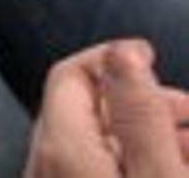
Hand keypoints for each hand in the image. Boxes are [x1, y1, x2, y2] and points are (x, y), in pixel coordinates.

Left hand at [25, 39, 188, 177]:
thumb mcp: (158, 176)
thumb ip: (140, 113)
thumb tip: (123, 52)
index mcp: (59, 147)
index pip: (69, 75)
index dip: (112, 57)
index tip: (147, 53)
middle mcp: (43, 168)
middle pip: (85, 112)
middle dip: (139, 103)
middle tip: (185, 109)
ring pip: (95, 148)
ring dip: (140, 137)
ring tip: (187, 146)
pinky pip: (90, 172)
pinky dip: (127, 165)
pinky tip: (163, 171)